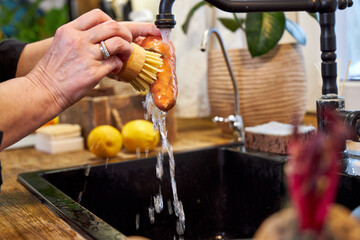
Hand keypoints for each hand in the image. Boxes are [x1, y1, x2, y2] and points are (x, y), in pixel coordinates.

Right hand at [26, 9, 159, 110]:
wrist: (44, 90)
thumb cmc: (54, 70)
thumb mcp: (62, 44)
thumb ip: (79, 37)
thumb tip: (103, 36)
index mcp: (69, 30)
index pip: (98, 15)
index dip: (112, 21)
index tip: (116, 30)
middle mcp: (78, 40)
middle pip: (113, 26)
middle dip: (125, 33)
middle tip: (127, 42)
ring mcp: (87, 56)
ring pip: (118, 43)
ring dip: (127, 48)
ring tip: (125, 55)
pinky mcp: (94, 72)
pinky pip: (116, 63)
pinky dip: (119, 65)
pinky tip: (115, 69)